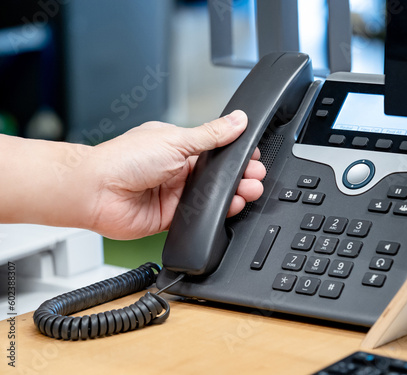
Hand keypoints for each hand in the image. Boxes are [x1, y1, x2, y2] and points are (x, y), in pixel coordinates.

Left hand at [87, 110, 265, 238]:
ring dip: (234, 194)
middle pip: (219, 175)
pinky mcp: (173, 216)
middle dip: (241, 176)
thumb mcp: (175, 140)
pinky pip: (201, 216)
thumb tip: (237, 120)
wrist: (97, 191)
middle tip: (256, 176)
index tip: (254, 157)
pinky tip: (230, 208)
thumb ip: (211, 134)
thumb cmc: (124, 159)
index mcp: (180, 146)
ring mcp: (177, 193)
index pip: (218, 150)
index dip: (237, 155)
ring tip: (250, 191)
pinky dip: (217, 214)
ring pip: (214, 196)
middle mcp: (180, 170)